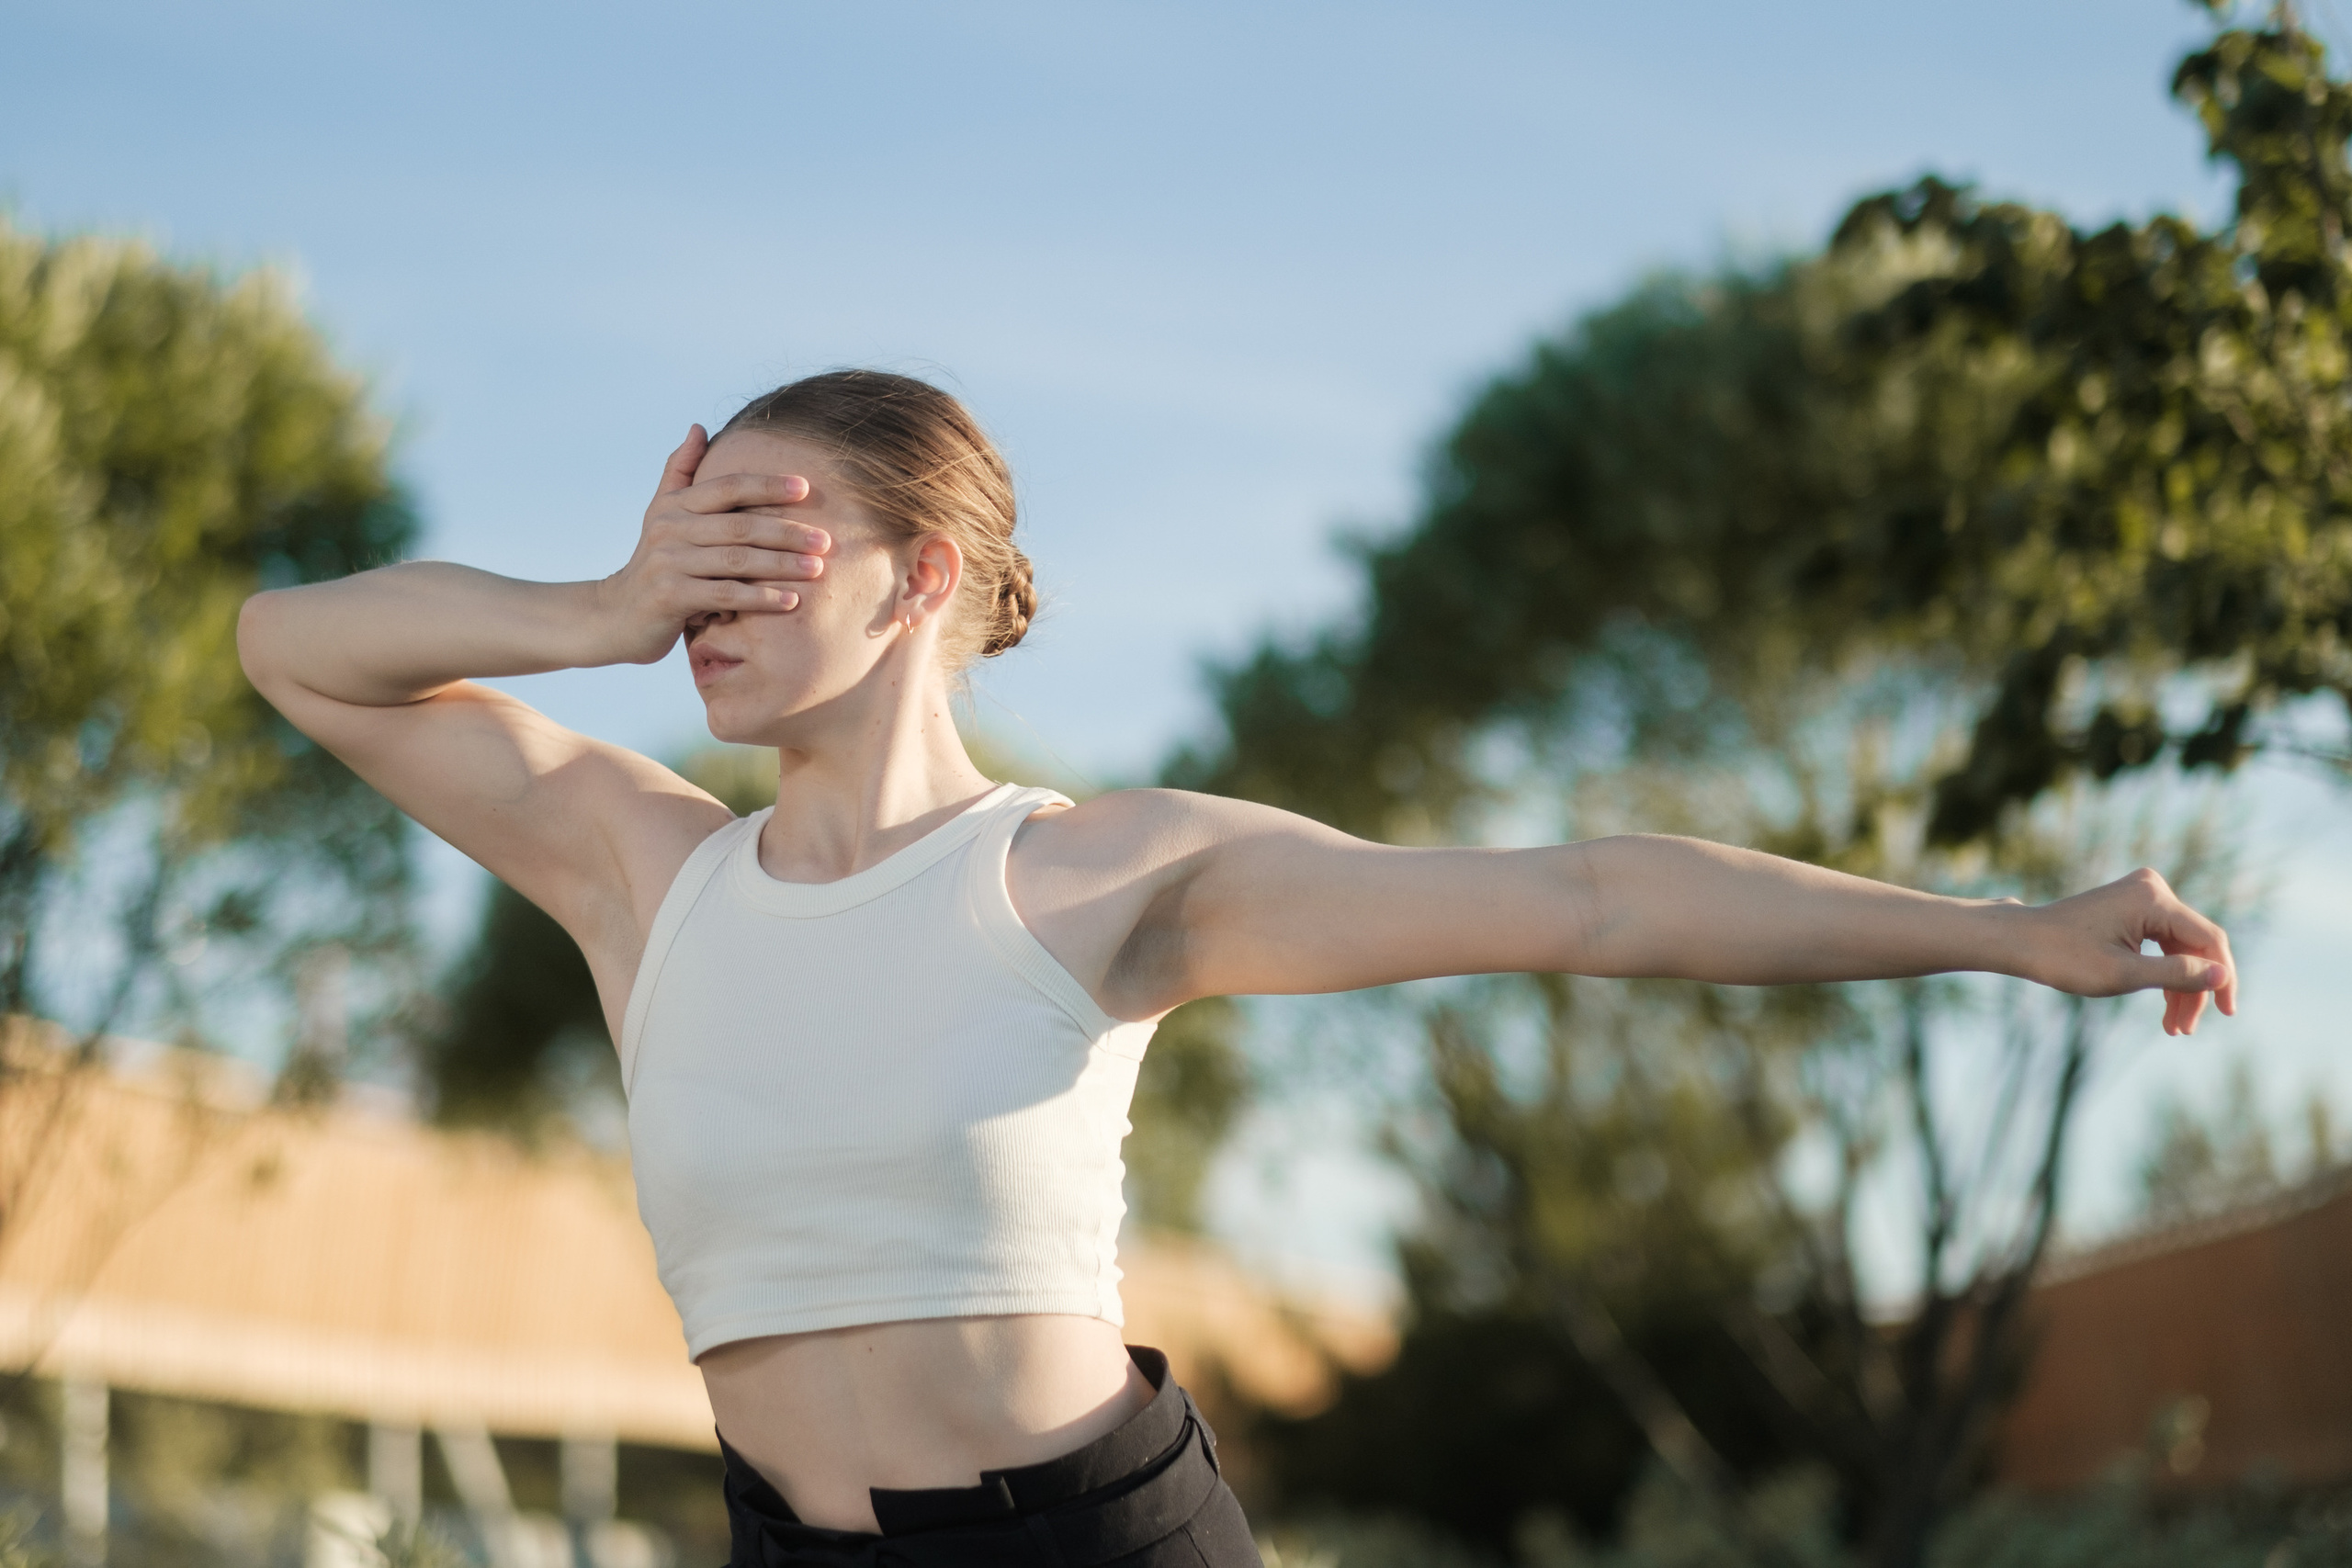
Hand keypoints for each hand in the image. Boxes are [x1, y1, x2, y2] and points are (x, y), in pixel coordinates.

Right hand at [594, 425, 831, 663]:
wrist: (614, 615)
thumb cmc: (652, 563)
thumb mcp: (660, 513)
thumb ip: (680, 470)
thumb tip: (699, 427)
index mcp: (675, 506)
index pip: (728, 487)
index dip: (767, 485)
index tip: (806, 488)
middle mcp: (670, 529)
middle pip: (740, 526)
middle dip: (787, 532)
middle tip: (826, 540)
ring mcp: (668, 563)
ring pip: (737, 561)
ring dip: (781, 565)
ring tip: (817, 570)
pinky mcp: (670, 597)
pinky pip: (725, 595)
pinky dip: (761, 598)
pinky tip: (791, 602)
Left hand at [2023, 867, 2236, 1034]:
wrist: (2020, 940)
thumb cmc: (2064, 958)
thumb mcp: (2123, 975)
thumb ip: (2176, 975)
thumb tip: (2222, 976)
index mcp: (2152, 899)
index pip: (2209, 940)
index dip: (2223, 978)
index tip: (2228, 1013)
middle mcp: (2152, 889)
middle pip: (2195, 946)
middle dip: (2194, 990)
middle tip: (2185, 1030)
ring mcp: (2141, 896)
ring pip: (2180, 949)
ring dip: (2179, 987)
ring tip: (2174, 1028)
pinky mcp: (2132, 907)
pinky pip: (2162, 943)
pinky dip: (2163, 973)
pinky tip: (2166, 1008)